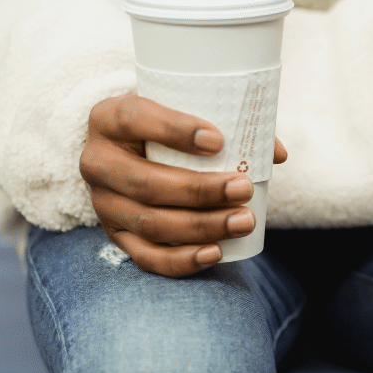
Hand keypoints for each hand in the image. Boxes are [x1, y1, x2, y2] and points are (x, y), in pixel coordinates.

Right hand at [80, 93, 286, 276]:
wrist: (130, 151)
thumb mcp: (183, 112)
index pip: (135, 119)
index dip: (174, 130)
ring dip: (202, 226)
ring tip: (244, 220)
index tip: (219, 140)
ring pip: (150, 222)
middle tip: (243, 188)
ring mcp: (103, 203)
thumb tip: (275, 152)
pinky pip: (147, 256)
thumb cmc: (165, 127)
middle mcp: (97, 162)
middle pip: (145, 182)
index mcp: (109, 118)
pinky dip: (182, 260)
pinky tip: (216, 253)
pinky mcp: (116, 235)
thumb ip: (228, 123)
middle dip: (199, 190)